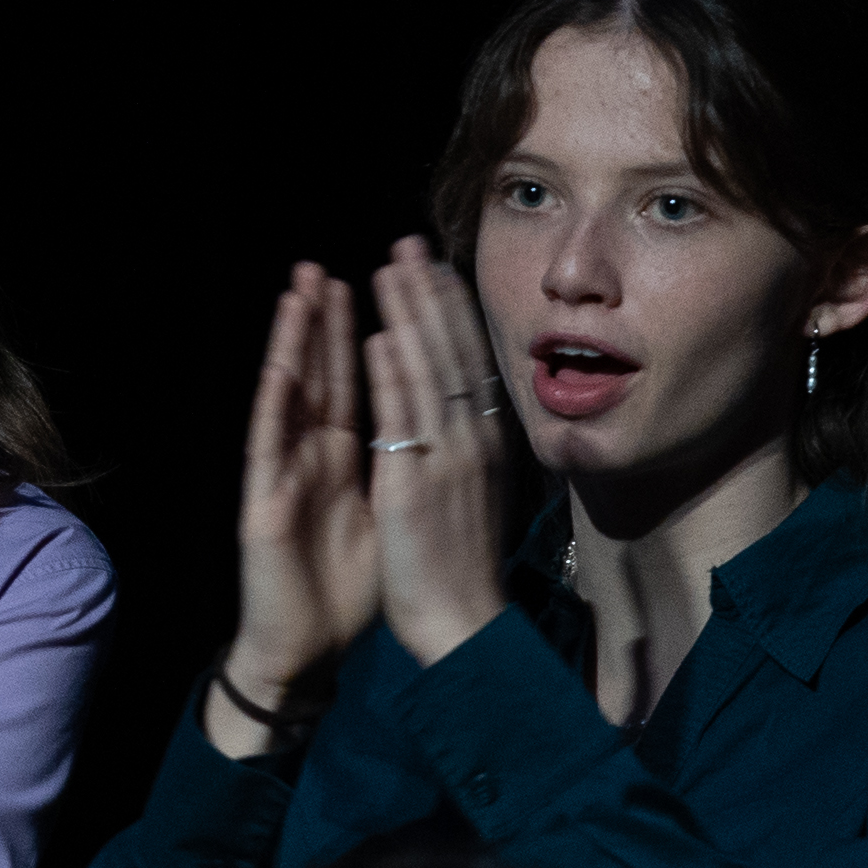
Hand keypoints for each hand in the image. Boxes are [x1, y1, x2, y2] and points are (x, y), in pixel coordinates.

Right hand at [224, 266, 378, 736]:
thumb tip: (432, 422)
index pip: (366, 382)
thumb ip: (403, 462)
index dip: (376, 331)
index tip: (391, 283)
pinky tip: (286, 364)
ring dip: (294, 342)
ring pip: (292, 395)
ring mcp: (285, 475)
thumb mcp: (394, 511)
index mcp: (351, 457)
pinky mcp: (264, 504)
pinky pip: (272, 443)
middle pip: (326, 375)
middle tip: (331, 264)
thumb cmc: (359, 586)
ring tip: (300, 290)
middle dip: (329, 319)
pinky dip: (281, 401)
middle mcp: (314, 456)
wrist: (313, 647)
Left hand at [360, 241, 513, 666]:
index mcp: (486, 445)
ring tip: (389, 269)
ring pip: (428, 372)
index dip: (452, 313)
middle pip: (452, 353)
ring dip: (408, 316)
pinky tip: (380, 337)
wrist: (463, 623)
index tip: (436, 269)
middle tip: (409, 245)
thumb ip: (471, 449)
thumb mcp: (477, 494)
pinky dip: (394, 375)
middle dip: (430, 295)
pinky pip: (404, 418)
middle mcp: (473, 443)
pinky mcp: (415, 483)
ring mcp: (446, 460)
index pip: (470, 363)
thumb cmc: (464, 566)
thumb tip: (468, 413)